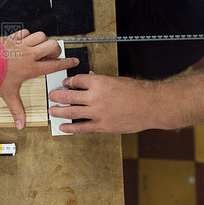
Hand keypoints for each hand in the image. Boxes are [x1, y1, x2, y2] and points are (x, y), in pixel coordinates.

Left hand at [0, 29, 78, 129]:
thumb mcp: (7, 95)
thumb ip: (16, 110)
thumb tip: (20, 124)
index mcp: (31, 68)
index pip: (55, 65)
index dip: (67, 63)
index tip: (73, 61)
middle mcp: (28, 54)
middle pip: (52, 46)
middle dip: (55, 50)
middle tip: (51, 55)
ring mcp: (21, 44)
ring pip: (41, 36)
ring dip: (42, 41)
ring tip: (38, 48)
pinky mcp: (12, 38)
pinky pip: (25, 32)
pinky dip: (27, 36)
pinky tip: (24, 43)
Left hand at [48, 73, 165, 132]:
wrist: (152, 106)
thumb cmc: (137, 91)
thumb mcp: (116, 80)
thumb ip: (100, 80)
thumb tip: (89, 77)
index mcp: (99, 82)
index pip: (76, 80)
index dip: (68, 81)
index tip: (65, 83)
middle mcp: (95, 97)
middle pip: (69, 95)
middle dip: (57, 95)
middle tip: (51, 95)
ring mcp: (98, 113)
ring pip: (71, 111)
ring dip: (58, 111)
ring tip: (52, 110)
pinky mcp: (102, 126)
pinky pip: (82, 127)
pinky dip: (70, 127)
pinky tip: (62, 127)